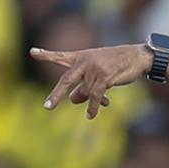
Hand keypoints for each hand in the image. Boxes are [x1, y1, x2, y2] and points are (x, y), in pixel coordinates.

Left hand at [32, 44, 153, 118]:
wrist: (136, 57)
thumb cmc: (115, 63)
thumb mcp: (96, 71)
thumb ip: (82, 84)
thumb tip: (72, 99)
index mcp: (80, 57)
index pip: (60, 56)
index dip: (46, 55)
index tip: (32, 52)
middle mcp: (84, 61)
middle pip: (66, 80)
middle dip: (56, 95)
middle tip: (47, 107)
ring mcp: (94, 69)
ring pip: (84, 92)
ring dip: (88, 101)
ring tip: (96, 108)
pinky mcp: (105, 77)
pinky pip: (95, 96)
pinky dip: (93, 107)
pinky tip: (90, 115)